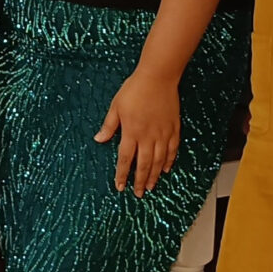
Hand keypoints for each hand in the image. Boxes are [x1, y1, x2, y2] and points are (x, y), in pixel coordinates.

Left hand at [95, 69, 179, 196]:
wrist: (158, 78)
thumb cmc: (134, 90)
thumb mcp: (115, 107)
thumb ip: (109, 126)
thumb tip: (99, 139)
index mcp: (131, 132)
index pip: (125, 159)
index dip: (122, 174)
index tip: (120, 186)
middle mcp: (148, 136)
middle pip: (143, 164)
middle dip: (140, 181)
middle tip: (138, 193)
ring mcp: (163, 133)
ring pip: (159, 160)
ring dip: (154, 175)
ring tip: (151, 186)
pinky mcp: (173, 128)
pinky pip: (172, 149)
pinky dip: (169, 161)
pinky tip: (166, 169)